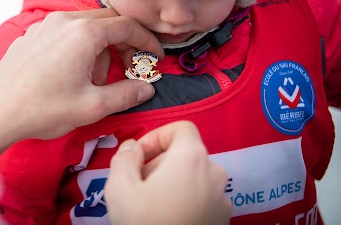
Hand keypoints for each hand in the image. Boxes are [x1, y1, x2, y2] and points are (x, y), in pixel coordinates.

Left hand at [0, 9, 163, 167]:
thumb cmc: (42, 109)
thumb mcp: (92, 107)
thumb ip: (126, 94)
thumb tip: (146, 87)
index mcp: (83, 33)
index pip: (127, 25)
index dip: (147, 40)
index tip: (155, 56)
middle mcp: (63, 21)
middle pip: (108, 22)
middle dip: (125, 44)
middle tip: (130, 69)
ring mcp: (44, 26)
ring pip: (86, 27)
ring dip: (100, 49)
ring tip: (95, 81)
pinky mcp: (31, 35)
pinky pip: (65, 33)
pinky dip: (79, 48)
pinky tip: (73, 74)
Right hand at [105, 121, 231, 224]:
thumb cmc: (146, 223)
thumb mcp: (120, 187)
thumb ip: (124, 157)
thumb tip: (132, 147)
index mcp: (192, 157)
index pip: (181, 127)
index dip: (156, 135)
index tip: (139, 154)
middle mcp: (214, 172)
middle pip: (185, 152)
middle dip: (159, 162)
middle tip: (138, 182)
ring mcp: (222, 197)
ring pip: (192, 176)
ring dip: (170, 181)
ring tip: (150, 203)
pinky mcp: (222, 217)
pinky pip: (201, 195)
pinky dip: (184, 197)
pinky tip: (166, 216)